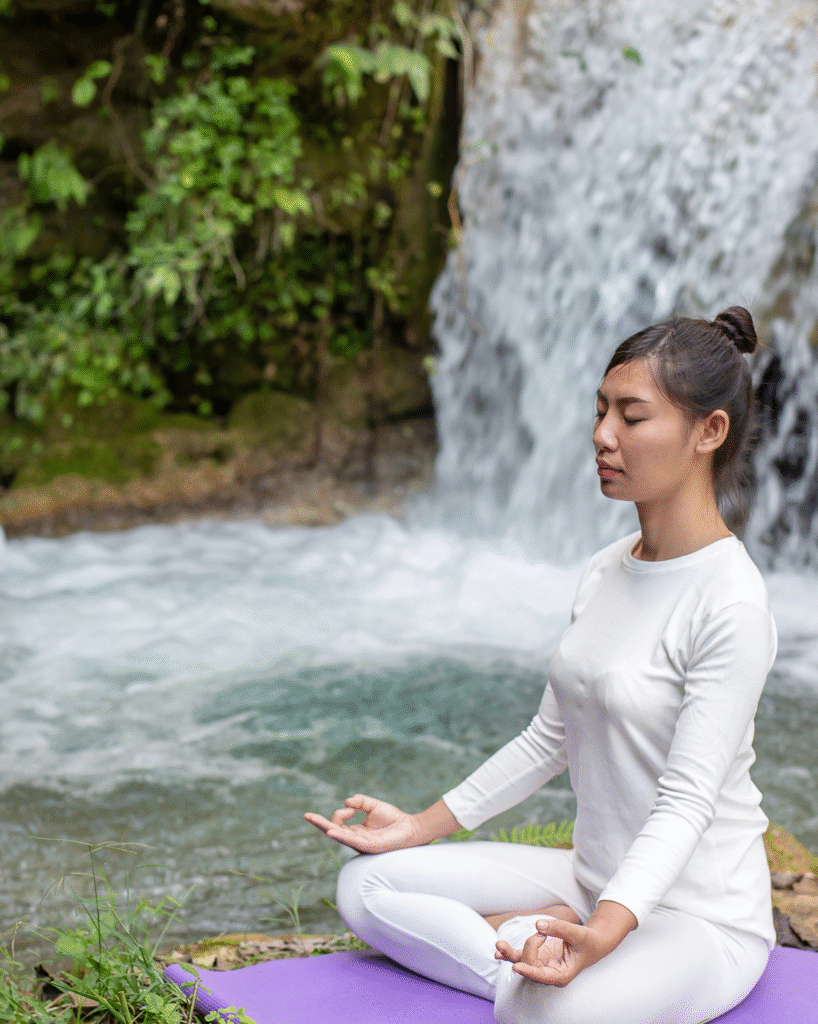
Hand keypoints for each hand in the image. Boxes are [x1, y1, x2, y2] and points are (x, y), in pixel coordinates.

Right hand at [304, 793, 422, 853]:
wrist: (410, 828)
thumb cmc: (393, 819)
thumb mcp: (373, 806)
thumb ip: (360, 802)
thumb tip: (346, 801)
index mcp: (355, 830)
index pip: (336, 823)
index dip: (336, 814)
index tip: (348, 807)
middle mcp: (355, 838)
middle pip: (332, 831)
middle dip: (319, 823)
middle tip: (306, 815)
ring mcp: (360, 843)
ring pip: (340, 836)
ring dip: (329, 828)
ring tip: (317, 821)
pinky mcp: (368, 846)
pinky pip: (352, 841)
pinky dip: (341, 836)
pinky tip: (333, 832)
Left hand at [494, 917, 608, 987]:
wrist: (590, 943)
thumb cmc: (587, 941)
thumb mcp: (577, 933)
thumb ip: (559, 929)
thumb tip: (538, 925)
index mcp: (561, 974)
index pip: (542, 975)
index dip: (529, 971)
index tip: (517, 967)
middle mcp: (549, 972)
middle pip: (531, 963)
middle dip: (530, 946)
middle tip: (542, 933)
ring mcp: (542, 964)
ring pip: (522, 961)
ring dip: (510, 954)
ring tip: (499, 945)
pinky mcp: (538, 956)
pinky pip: (522, 956)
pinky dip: (510, 953)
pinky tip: (498, 952)